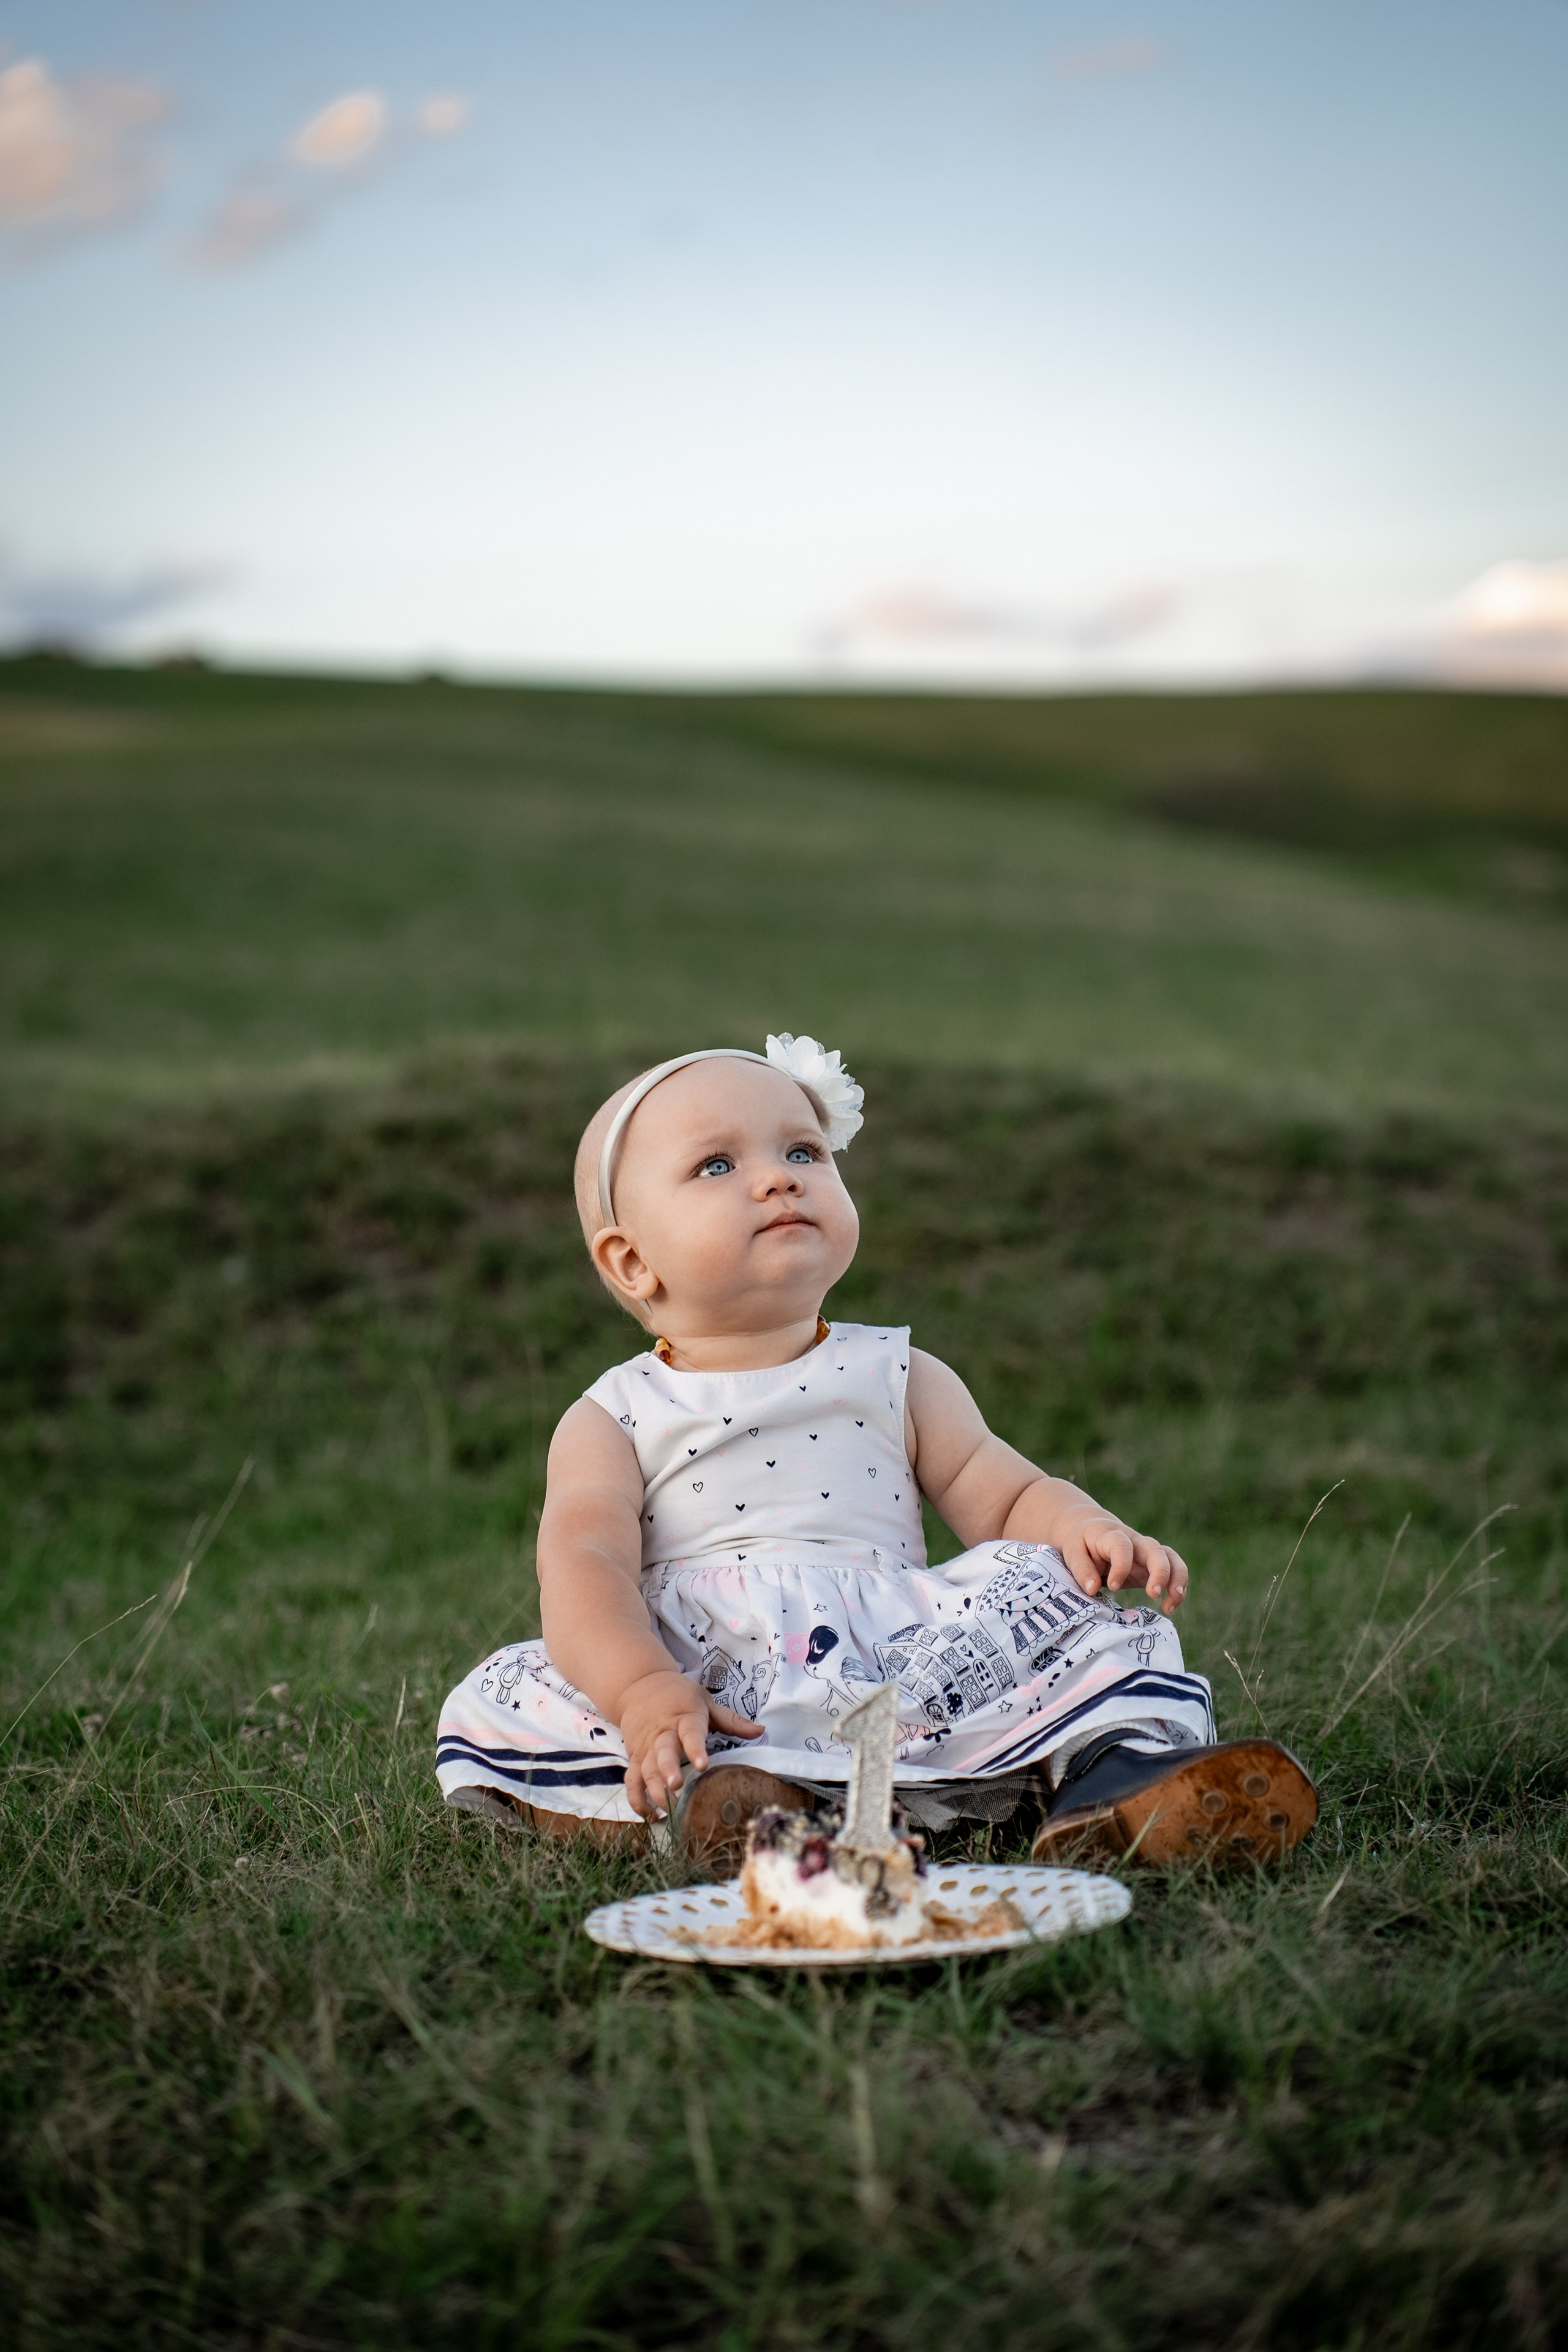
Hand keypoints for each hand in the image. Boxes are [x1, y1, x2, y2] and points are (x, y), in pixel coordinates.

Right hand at [616, 1670, 764, 1818]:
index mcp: (684, 1718)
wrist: (639, 1684)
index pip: (690, 1733)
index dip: (695, 1749)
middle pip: (663, 1752)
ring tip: (666, 1809)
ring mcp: (646, 1748)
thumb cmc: (678, 1695)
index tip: (703, 1765)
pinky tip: (649, 1814)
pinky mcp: (634, 1758)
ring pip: (646, 1769)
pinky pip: (632, 1780)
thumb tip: (761, 1731)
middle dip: (668, 1770)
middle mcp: (663, 1734)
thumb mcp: (706, 1701)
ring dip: (654, 1789)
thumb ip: (731, 1720)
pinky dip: (636, 1799)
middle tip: (676, 1786)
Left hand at [1056, 1509, 1188, 1614]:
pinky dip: (1177, 1587)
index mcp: (1111, 1535)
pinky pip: (1173, 1571)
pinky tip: (1170, 1606)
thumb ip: (1081, 1569)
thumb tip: (1092, 1589)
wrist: (1093, 1531)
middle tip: (1153, 1594)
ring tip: (1171, 1605)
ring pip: (1171, 1558)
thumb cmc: (1082, 1543)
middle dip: (1159, 1571)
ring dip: (1177, 1579)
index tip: (1113, 1586)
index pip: (1122, 1546)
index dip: (1121, 1566)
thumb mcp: (1073, 1551)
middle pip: (1154, 1549)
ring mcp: (1147, 1552)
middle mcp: (1134, 1541)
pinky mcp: (1153, 1566)